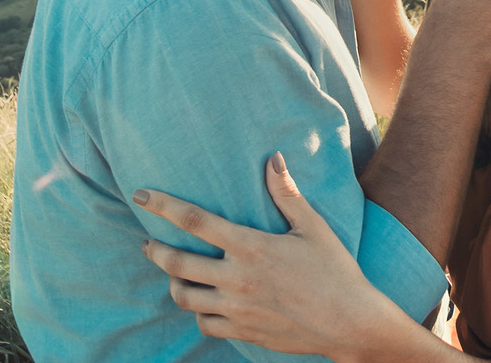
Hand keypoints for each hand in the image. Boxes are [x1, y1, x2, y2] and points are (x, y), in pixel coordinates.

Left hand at [135, 154, 397, 357]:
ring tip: (175, 273)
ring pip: (184, 296)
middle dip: (154, 250)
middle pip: (177, 262)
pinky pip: (204, 322)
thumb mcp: (313, 227)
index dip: (163, 206)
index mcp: (251, 246)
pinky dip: (198, 311)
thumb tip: (273, 158)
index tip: (141, 196)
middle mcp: (236, 278)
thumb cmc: (334, 269)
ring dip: (173, 282)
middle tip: (147, 242)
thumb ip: (286, 194)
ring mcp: (236, 308)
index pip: (195, 221)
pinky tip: (203, 302)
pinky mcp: (242, 331)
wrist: (349, 321)